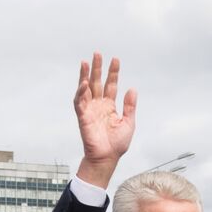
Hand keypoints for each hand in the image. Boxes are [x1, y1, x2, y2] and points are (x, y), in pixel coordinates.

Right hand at [73, 52, 136, 187]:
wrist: (108, 158)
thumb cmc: (117, 144)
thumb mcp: (128, 122)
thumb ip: (130, 106)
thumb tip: (132, 89)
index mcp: (109, 106)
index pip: (111, 85)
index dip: (113, 73)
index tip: (116, 59)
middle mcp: (98, 105)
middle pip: (97, 82)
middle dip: (97, 68)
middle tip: (97, 53)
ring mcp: (90, 110)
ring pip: (85, 89)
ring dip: (84, 75)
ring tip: (86, 62)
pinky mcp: (83, 117)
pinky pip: (79, 102)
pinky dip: (81, 92)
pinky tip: (84, 83)